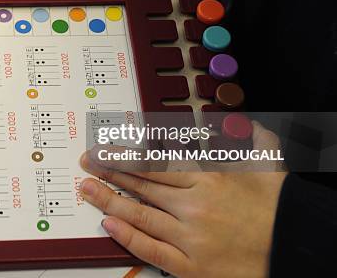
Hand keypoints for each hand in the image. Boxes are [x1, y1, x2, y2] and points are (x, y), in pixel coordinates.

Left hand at [80, 122, 286, 277]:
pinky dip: (127, 236)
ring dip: (109, 199)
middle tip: (87, 163)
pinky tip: (109, 224)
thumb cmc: (282, 211)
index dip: (124, 156)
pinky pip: (152, 250)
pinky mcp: (192, 267)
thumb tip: (252, 124)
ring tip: (87, 189)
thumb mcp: (271, 168)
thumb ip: (257, 141)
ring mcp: (190, 237)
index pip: (154, 164)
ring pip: (140, 214)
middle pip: (142, 185)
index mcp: (209, 179)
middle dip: (110, 172)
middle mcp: (194, 205)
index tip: (104, 150)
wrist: (300, 250)